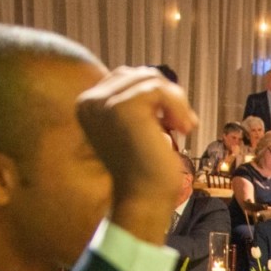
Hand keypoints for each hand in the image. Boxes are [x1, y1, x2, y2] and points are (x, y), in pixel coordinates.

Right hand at [77, 65, 197, 241]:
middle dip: (167, 95)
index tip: (170, 122)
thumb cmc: (147, 168)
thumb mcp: (137, 128)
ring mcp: (103, 103)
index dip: (155, 95)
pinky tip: (182, 129)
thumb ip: (138, 103)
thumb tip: (160, 80)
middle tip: (181, 125)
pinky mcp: (122, 107)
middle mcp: (89, 101)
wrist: (144, 197)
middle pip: (139, 74)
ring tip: (182, 129)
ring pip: (151, 79)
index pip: (126, 77)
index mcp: (88, 105)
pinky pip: (158, 88)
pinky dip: (177, 106)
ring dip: (176, 102)